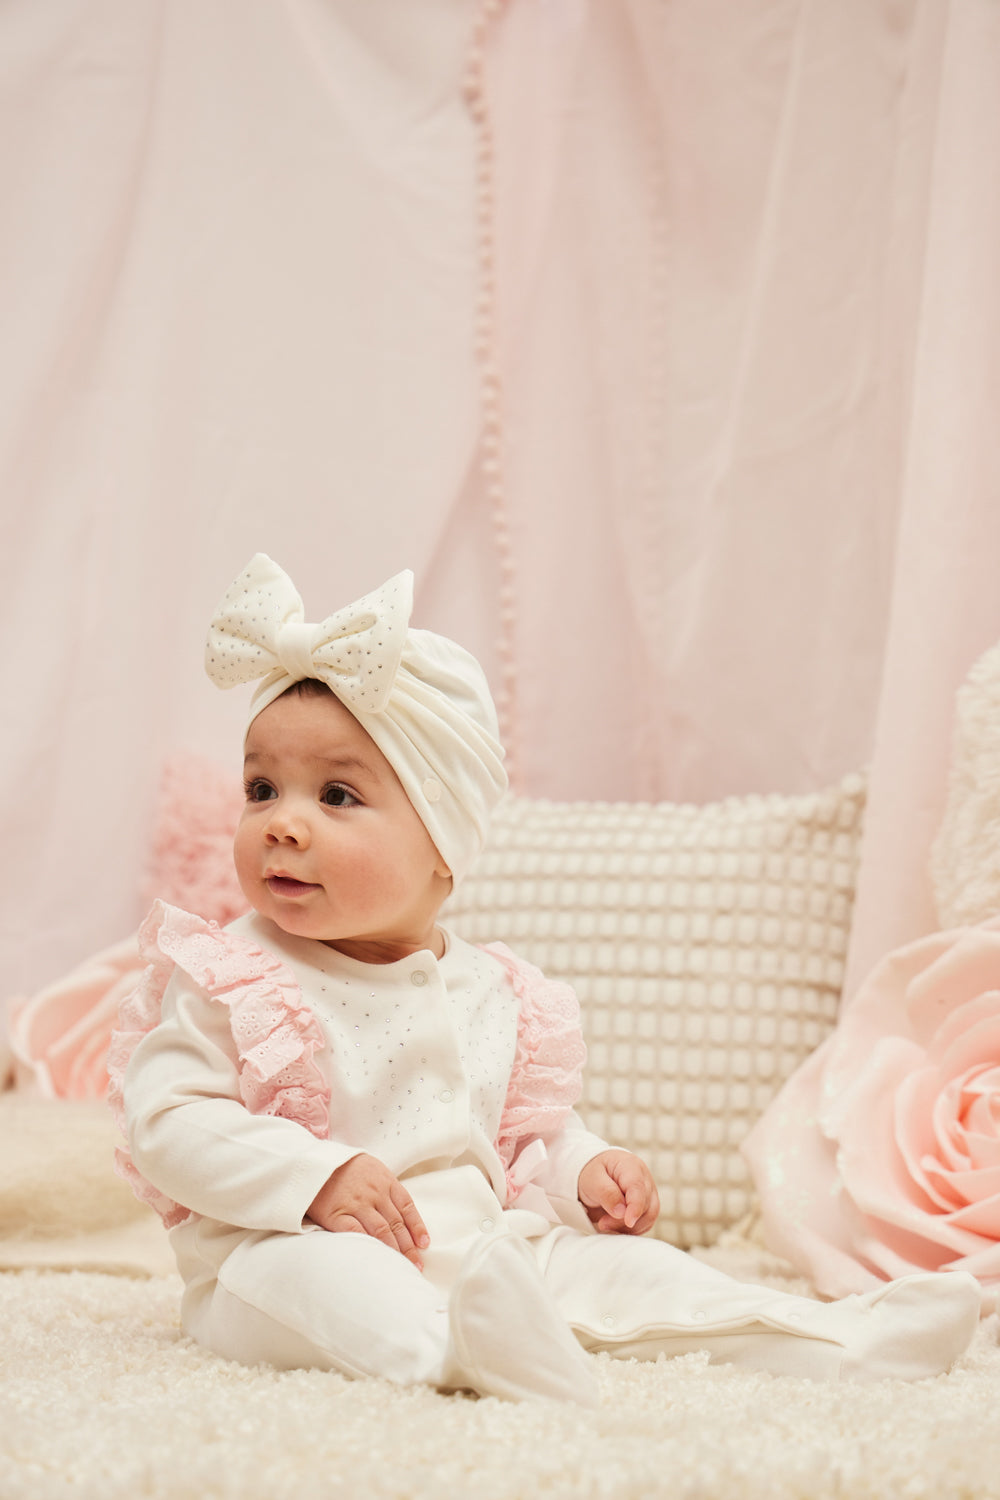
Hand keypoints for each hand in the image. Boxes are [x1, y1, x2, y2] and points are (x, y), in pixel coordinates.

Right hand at [307, 1153, 429, 1269]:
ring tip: (401, 1266)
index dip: (417, 1226)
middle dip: (408, 1246)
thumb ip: (385, 1186)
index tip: (424, 1244)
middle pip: (396, 1223)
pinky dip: (369, 1246)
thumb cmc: (342, 1166)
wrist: (312, 1161)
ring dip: (394, 1251)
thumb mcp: (370, 1167)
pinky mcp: (337, 1214)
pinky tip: (377, 1257)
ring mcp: (356, 1203)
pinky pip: (357, 1233)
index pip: (407, 1206)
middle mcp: (374, 1192)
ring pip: (381, 1231)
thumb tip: (400, 1212)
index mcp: (384, 1180)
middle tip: (417, 1264)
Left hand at [578, 1149, 659, 1234]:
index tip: (629, 1222)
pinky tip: (615, 1228)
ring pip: (649, 1217)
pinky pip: (645, 1223)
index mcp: (630, 1165)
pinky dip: (631, 1230)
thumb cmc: (592, 1173)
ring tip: (606, 1225)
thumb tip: (622, 1212)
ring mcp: (647, 1193)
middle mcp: (644, 1179)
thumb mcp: (592, 1179)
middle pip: (645, 1205)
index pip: (638, 1188)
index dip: (635, 1207)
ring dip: (628, 1228)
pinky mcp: (646, 1206)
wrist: (593, 1176)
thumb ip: (607, 1193)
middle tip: (602, 1223)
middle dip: (623, 1220)